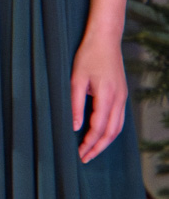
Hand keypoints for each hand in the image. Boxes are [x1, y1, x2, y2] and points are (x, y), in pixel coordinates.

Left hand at [72, 31, 127, 163]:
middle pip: (112, 132)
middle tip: (85, 158)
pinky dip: (111, 131)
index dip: (90, 142)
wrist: (105, 39)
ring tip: (92, 151)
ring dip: (105, 142)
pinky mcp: (122, 95)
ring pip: (118, 128)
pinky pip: (119, 119)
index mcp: (107, 95)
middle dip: (98, 147)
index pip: (99, 127)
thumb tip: (75, 126)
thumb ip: (76, 104)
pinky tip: (101, 136)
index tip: (79, 152)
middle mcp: (119, 99)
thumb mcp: (76, 78)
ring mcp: (123, 97)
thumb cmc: (88, 56)